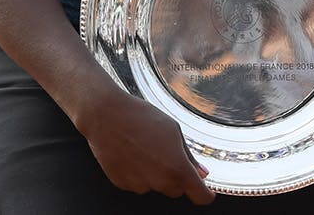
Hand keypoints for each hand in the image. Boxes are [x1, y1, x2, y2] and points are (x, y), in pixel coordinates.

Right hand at [75, 87, 214, 202]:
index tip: (206, 191)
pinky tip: (133, 153)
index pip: (199, 196)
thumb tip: (201, 173)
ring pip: (157, 186)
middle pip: (177, 190)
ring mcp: (139, 185)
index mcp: (176, 168)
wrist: (106, 116)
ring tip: (146, 148)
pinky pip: (139, 183)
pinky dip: (140, 173)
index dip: (205, 194)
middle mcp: (159, 182)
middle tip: (167, 153)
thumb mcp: (174, 131)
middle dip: (177, 177)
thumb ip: (189, 156)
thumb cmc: (141, 118)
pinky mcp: (123, 184)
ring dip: (156, 174)